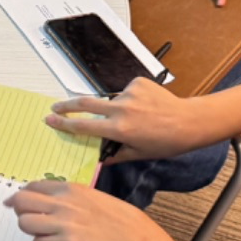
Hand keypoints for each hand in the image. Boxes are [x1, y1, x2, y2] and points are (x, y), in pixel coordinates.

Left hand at [7, 178, 167, 240]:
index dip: (22, 195)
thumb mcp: (93, 196)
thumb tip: (46, 200)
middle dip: (20, 211)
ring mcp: (64, 224)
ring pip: (25, 223)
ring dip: (30, 230)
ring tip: (43, 234)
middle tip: (27, 219)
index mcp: (70, 188)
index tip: (16, 203)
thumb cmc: (120, 220)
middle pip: (21, 202)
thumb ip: (69, 196)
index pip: (32, 186)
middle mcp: (63, 203)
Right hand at [46, 76, 215, 163]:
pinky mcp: (137, 83)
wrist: (190, 121)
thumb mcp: (139, 154)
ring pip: (111, 100)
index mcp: (119, 129)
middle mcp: (121, 109)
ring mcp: (129, 93)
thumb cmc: (167, 142)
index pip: (83, 126)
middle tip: (56, 107)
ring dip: (116, 108)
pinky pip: (126, 91)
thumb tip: (100, 158)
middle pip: (84, 103)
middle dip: (66, 105)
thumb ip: (116, 155)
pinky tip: (145, 106)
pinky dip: (131, 99)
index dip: (63, 124)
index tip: (50, 120)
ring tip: (138, 117)